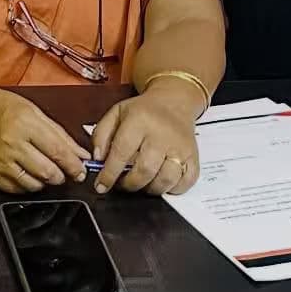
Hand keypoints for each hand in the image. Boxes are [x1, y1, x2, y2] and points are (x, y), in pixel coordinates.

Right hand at [0, 89, 89, 193]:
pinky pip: (18, 190)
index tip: (81, 170)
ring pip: (34, 185)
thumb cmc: (3, 108)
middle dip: (62, 176)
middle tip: (65, 172)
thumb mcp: (35, 112)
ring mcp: (0, 162)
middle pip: (47, 172)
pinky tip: (29, 172)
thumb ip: (61, 135)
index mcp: (24, 124)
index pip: (57, 152)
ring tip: (45, 170)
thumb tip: (81, 155)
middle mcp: (11, 144)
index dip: (74, 165)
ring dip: (45, 181)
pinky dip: (28, 185)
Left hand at [90, 80, 201, 195]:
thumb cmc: (143, 111)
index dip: (109, 173)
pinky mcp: (194, 157)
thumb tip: (97, 159)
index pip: (122, 152)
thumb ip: (101, 134)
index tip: (101, 185)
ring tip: (140, 183)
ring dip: (149, 189)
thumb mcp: (116, 113)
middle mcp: (162, 134)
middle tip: (122, 184)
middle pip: (145, 170)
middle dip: (129, 184)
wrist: (174, 102)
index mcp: (140, 120)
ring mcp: (181, 147)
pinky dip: (171, 189)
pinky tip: (160, 182)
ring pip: (165, 179)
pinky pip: (185, 183)